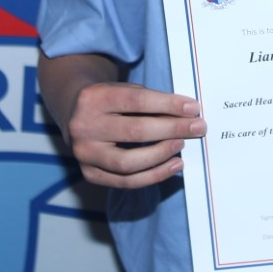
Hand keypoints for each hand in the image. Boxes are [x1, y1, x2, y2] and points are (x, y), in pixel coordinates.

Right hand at [64, 82, 205, 188]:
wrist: (74, 115)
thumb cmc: (110, 101)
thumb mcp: (123, 90)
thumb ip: (150, 101)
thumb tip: (187, 116)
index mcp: (93, 98)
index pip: (137, 101)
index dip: (168, 105)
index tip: (193, 109)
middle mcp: (84, 127)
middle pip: (135, 131)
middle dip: (172, 130)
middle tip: (197, 128)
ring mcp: (84, 154)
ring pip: (129, 163)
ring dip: (162, 155)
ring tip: (182, 146)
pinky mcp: (89, 174)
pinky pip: (125, 182)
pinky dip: (153, 176)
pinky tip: (173, 165)